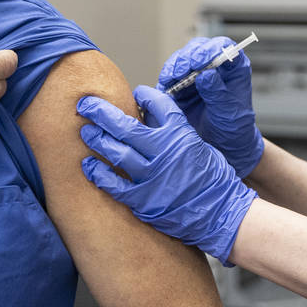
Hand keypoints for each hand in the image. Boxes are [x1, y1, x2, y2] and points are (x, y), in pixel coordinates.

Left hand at [77, 85, 256, 265]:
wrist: (221, 213)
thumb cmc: (213, 180)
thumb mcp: (199, 146)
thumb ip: (175, 133)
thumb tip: (150, 119)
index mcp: (180, 134)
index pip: (157, 104)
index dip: (143, 95)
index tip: (134, 93)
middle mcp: (164, 151)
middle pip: (124, 125)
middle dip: (101, 112)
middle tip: (85, 104)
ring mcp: (151, 176)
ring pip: (115, 152)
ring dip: (97, 140)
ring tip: (85, 132)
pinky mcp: (143, 200)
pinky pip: (113, 185)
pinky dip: (98, 174)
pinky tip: (88, 166)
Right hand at [158, 37, 263, 177]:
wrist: (223, 149)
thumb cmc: (234, 130)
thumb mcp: (230, 113)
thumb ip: (219, 93)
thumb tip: (207, 74)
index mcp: (233, 69)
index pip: (223, 48)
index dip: (211, 49)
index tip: (202, 61)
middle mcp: (214, 69)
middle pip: (198, 50)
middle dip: (188, 57)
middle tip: (182, 70)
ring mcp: (195, 77)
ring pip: (181, 61)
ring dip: (174, 67)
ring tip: (171, 79)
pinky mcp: (180, 87)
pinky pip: (170, 77)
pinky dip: (165, 79)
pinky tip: (164, 86)